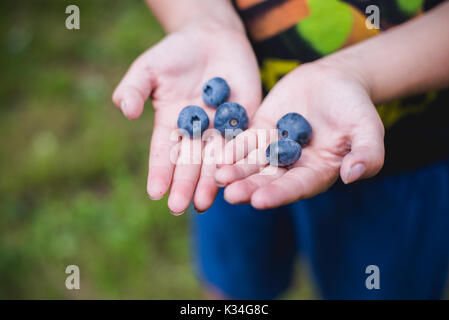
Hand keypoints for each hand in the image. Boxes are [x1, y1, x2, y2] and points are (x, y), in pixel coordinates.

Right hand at [112, 21, 260, 213]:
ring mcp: (221, 128)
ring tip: (205, 202)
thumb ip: (134, 88)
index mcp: (171, 125)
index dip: (159, 172)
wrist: (212, 36)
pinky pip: (243, 142)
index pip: (164, 153)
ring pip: (216, 160)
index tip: (154, 193)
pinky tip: (236, 176)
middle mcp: (196, 133)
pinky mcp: (245, 119)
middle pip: (189, 163)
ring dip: (210, 181)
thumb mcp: (148, 68)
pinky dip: (239, 159)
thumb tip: (125, 111)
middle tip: (178, 207)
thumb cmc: (175, 52)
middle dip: (184, 184)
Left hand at [215, 62, 384, 208]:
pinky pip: (244, 142)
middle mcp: (292, 166)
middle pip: (269, 180)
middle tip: (230, 195)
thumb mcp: (368, 128)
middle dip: (249, 187)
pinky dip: (231, 148)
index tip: (259, 201)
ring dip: (235, 171)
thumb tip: (353, 176)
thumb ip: (367, 153)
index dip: (279, 194)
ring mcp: (274, 149)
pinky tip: (216, 154)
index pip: (297, 187)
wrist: (334, 80)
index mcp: (317, 172)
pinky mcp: (260, 132)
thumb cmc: (355, 106)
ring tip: (217, 177)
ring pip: (252, 164)